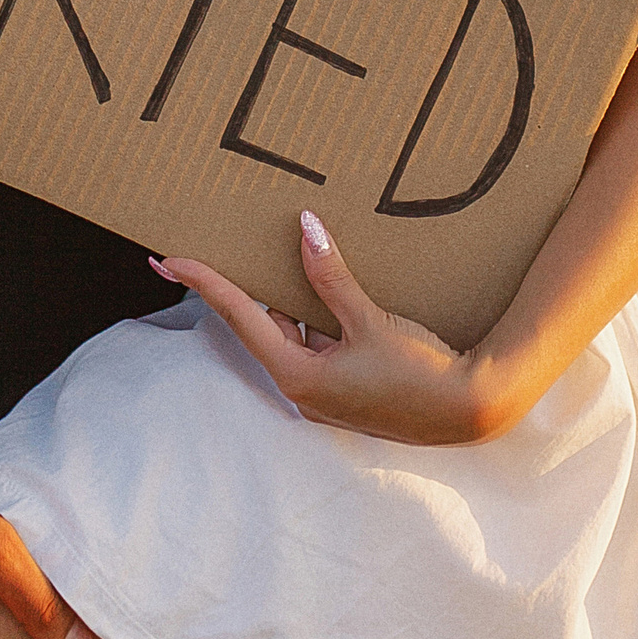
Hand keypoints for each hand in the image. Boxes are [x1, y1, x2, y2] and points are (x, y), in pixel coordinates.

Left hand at [157, 210, 517, 445]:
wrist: (469, 410)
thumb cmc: (419, 372)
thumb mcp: (371, 319)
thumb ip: (331, 277)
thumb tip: (302, 227)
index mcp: (298, 377)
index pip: (239, 317)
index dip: (204, 283)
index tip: (168, 260)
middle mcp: (303, 388)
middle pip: (260, 324)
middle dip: (243, 285)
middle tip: (214, 247)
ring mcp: (324, 392)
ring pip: (291, 333)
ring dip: (285, 298)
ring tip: (275, 253)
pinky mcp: (346, 388)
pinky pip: (316, 342)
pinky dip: (312, 314)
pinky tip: (324, 284)